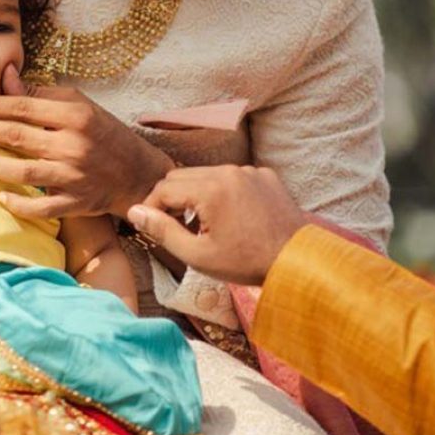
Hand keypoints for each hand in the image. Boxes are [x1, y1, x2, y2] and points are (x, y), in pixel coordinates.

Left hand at [0, 65, 171, 218]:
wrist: (138, 172)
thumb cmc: (103, 133)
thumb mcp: (78, 105)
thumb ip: (40, 94)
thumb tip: (6, 77)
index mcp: (74, 115)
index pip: (22, 107)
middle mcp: (73, 144)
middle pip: (15, 136)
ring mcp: (73, 176)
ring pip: (21, 171)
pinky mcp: (75, 202)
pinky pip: (40, 205)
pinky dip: (18, 202)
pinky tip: (0, 194)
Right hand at [125, 165, 306, 283]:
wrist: (299, 263)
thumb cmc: (246, 263)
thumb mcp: (198, 255)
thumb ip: (163, 231)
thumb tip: (134, 212)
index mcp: (209, 189)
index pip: (164, 188)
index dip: (151, 208)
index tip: (150, 226)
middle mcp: (228, 171)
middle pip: (182, 176)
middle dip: (172, 198)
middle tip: (175, 226)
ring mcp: (249, 171)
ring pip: (207, 174)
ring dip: (198, 194)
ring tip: (204, 224)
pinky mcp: (266, 175)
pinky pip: (234, 177)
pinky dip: (225, 192)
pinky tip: (232, 217)